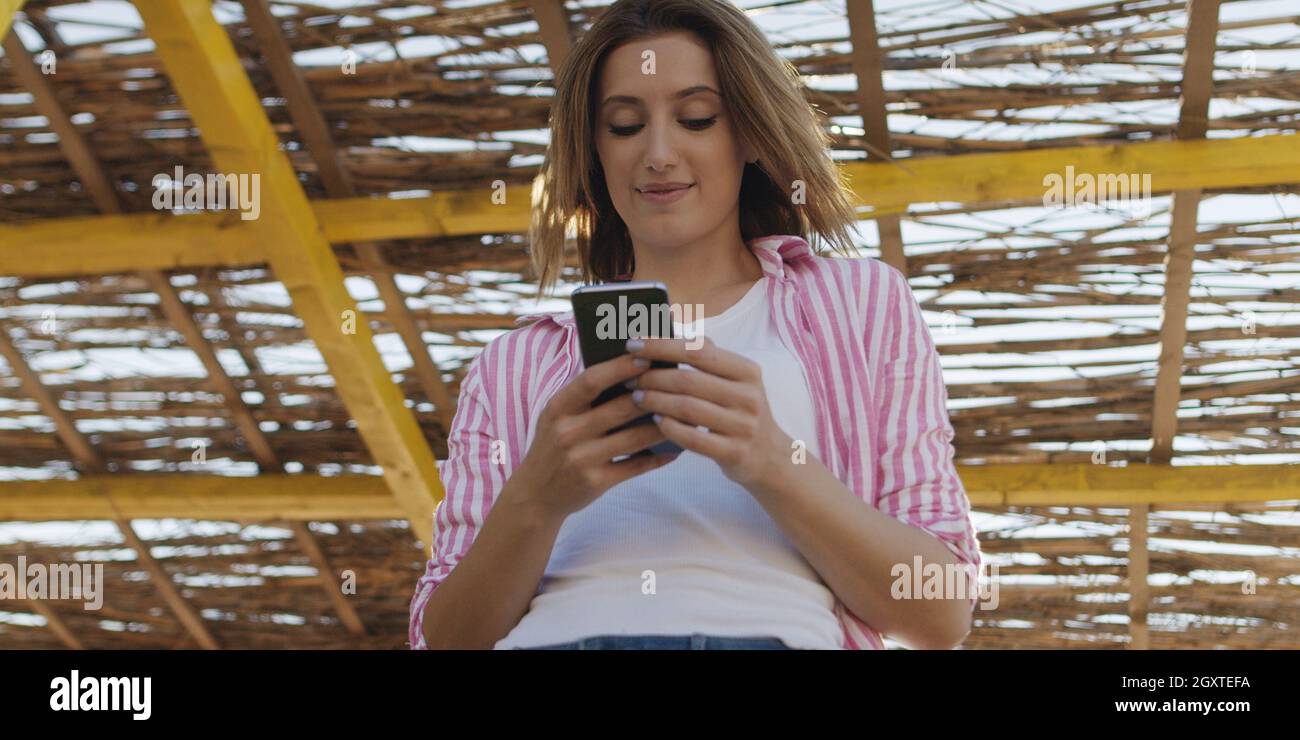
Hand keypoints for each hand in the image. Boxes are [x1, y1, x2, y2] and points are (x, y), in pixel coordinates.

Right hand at [506, 352, 679, 520]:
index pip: (592, 381)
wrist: (536, 494)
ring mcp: (581, 459)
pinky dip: (658, 457)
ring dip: (663, 426)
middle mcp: (567, 432)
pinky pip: (635, 467)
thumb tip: (632, 371)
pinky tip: (675, 449)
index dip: (620, 367)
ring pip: (633, 438)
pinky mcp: (595, 482)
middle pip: (619, 408)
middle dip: (652, 395)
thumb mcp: (558, 416)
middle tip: (680, 384)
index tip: (647, 357)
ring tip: (687, 415)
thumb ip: (586, 397)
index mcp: (558, 408)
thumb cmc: (554, 445)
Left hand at [624, 336, 791, 489]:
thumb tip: (668, 327)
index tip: (633, 344)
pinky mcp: (734, 453)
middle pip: (689, 381)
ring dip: (655, 401)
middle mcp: (749, 396)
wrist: (769, 457)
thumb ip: (708, 355)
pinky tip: (655, 421)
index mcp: (748, 371)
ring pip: (687, 409)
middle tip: (629, 377)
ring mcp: (743, 426)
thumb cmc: (740, 411)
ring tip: (636, 396)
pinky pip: (692, 438)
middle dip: (652, 377)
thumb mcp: (736, 381)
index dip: (662, 346)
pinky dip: (669, 427)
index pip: (698, 351)